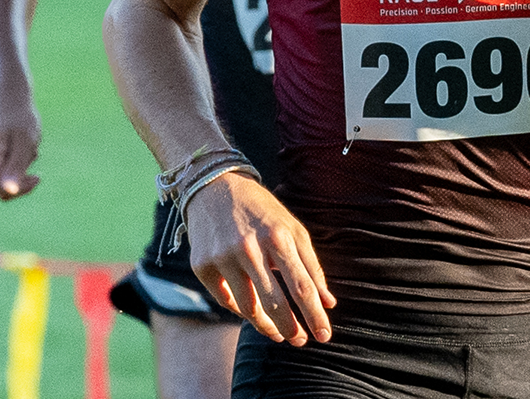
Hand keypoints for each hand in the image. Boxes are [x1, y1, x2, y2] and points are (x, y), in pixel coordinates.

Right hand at [0, 100, 41, 199]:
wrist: (6, 103)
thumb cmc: (20, 120)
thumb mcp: (25, 143)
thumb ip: (16, 168)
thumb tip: (8, 192)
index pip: (4, 191)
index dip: (23, 186)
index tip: (37, 176)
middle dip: (17, 178)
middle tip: (25, 156)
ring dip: (11, 174)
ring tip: (17, 152)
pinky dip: (4, 172)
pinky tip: (10, 155)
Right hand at [184, 172, 334, 344]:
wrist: (213, 188)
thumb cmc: (261, 211)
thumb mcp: (292, 229)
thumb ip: (311, 266)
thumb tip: (329, 303)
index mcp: (277, 236)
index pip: (301, 286)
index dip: (315, 315)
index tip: (324, 336)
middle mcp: (248, 247)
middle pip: (275, 302)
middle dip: (290, 328)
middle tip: (299, 341)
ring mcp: (221, 257)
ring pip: (248, 307)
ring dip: (266, 326)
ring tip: (277, 333)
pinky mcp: (201, 264)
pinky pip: (225, 299)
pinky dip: (240, 309)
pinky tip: (252, 311)